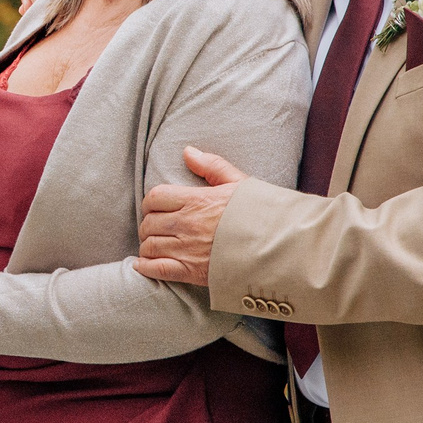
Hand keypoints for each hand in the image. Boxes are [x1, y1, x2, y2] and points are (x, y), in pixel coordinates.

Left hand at [130, 146, 246, 286]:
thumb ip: (211, 166)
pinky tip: (144, 264)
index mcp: (196, 201)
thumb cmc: (260, 213)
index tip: (156, 208)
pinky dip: (146, 267)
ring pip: (150, 246)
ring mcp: (187, 249)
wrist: (277, 247)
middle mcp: (187, 224)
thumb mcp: (238, 183)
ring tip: (155, 245)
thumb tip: (187, 152)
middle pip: (149, 223)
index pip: (155, 197)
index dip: (151, 203)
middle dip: (149, 225)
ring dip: (148, 245)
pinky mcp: (191, 271)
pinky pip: (157, 269)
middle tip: (157, 228)